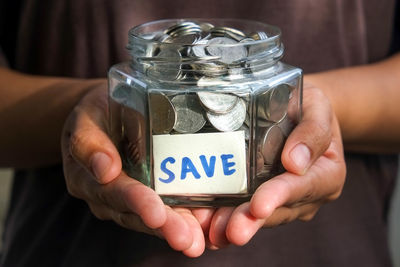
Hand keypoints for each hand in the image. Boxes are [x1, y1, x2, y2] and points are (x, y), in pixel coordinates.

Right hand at [61, 84, 205, 256]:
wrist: (108, 113)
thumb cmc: (98, 114)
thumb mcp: (86, 118)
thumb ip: (88, 141)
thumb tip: (104, 168)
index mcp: (87, 178)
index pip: (114, 192)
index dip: (136, 202)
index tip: (156, 214)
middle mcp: (109, 196)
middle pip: (137, 214)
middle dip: (163, 226)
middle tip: (185, 238)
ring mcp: (130, 199)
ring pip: (153, 219)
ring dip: (177, 228)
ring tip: (198, 240)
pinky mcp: (151, 196)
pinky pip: (168, 210)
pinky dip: (188, 218)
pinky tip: (206, 226)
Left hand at [201, 83, 345, 246]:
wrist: (293, 108)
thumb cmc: (305, 105)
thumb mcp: (317, 106)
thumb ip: (313, 131)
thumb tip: (295, 163)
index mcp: (326, 174)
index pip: (303, 187)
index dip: (279, 196)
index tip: (259, 206)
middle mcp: (306, 195)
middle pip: (278, 211)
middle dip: (252, 221)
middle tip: (231, 231)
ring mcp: (283, 201)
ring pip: (258, 216)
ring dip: (234, 222)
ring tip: (213, 231)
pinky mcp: (261, 198)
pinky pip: (243, 209)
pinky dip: (224, 216)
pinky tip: (205, 222)